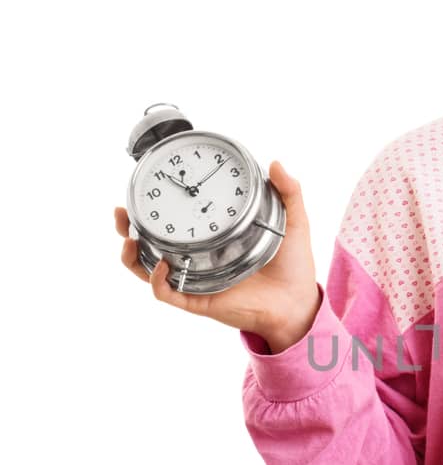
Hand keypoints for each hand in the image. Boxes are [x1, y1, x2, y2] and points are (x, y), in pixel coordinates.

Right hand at [115, 159, 320, 347]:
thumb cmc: (294, 264)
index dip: (156, 204)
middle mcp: (198, 257)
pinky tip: (160, 265)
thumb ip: (288, 191)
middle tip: (121, 211)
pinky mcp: (199, 300)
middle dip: (128, 228)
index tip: (146, 185)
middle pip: (150, 243)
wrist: (298, 302)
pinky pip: (167, 293)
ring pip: (149, 269)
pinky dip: (157, 280)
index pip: (177, 218)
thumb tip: (275, 163)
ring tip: (129, 238)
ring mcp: (196, 278)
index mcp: (213, 236)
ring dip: (132, 255)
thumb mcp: (292, 221)